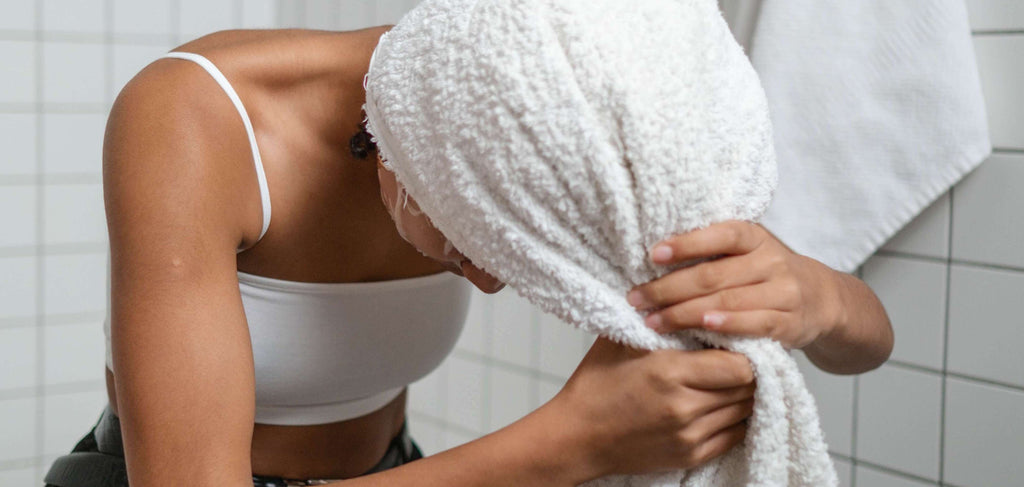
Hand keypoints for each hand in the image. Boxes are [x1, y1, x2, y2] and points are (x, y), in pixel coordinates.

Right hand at [544, 337, 754, 477]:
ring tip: (727, 379)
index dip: (745, 352)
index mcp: (669, 372)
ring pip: (743, 411)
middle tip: (737, 357)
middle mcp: (684, 407)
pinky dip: (734, 418)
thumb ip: (658, 319)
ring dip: (741, 394)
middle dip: (747, 371)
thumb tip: (687, 295)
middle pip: (746, 388)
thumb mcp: (621, 340)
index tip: (735, 342)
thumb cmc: (596, 385)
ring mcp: (689, 436)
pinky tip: (721, 404)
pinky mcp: (690, 456)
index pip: (740, 365)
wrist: (577, 436)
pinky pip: (734, 436)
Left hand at [626, 220, 841, 349]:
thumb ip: (711, 252)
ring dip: (684, 313)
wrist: (822, 299)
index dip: (686, 244)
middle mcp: (771, 260)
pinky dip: (727, 325)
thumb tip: (652, 256)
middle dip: (668, 288)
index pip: (719, 235)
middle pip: (713, 275)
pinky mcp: (789, 323)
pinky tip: (701, 327)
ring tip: (652, 321)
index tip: (652, 255)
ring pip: (727, 301)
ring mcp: (783, 292)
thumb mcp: (746, 252)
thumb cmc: (765, 273)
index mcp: (755, 237)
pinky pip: (754, 324)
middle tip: (636, 299)